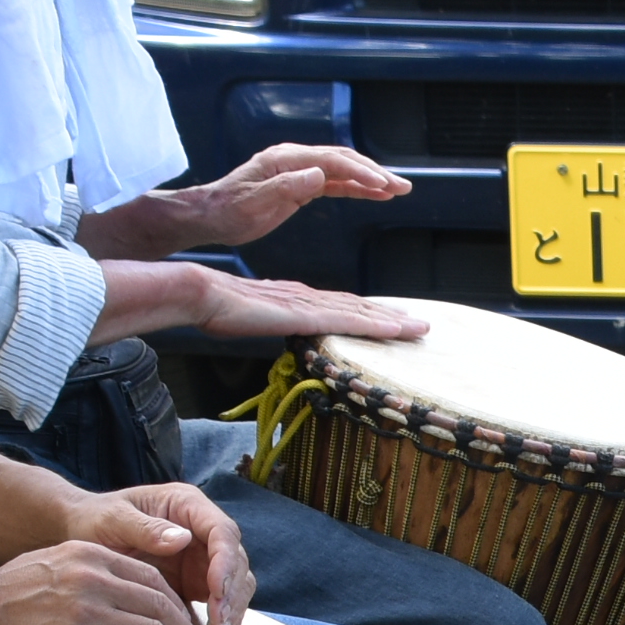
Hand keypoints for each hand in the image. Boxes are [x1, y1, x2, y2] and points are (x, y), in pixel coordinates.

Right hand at [0, 537, 211, 624]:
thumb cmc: (4, 598)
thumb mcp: (50, 564)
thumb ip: (90, 571)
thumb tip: (126, 592)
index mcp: (89, 555)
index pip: (150, 577)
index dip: (174, 603)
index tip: (182, 623)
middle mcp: (91, 578)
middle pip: (158, 605)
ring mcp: (84, 611)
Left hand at [80, 482, 253, 624]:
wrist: (81, 534)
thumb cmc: (95, 520)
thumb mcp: (113, 520)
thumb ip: (145, 528)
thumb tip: (183, 539)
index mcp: (186, 505)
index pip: (221, 531)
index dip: (225, 561)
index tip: (217, 590)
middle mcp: (201, 530)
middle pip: (235, 559)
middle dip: (232, 592)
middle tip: (219, 620)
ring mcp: (202, 556)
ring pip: (236, 582)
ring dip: (233, 609)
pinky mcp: (197, 581)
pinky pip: (221, 600)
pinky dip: (223, 618)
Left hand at [127, 143, 406, 251]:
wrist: (209, 215)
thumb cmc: (227, 210)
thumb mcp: (254, 202)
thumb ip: (287, 187)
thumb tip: (318, 173)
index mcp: (284, 159)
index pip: (330, 160)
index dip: (359, 171)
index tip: (381, 185)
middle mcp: (294, 159)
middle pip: (343, 160)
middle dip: (374, 172)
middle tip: (401, 186)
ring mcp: (298, 170)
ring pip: (342, 170)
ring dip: (370, 179)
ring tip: (397, 190)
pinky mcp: (299, 185)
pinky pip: (334, 183)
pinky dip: (356, 188)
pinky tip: (374, 195)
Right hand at [183, 275, 433, 349]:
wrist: (204, 294)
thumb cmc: (219, 307)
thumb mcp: (252, 317)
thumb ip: (270, 320)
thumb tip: (277, 326)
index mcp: (297, 298)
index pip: (341, 306)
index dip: (367, 313)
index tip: (390, 321)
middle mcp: (310, 297)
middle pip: (359, 308)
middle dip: (390, 317)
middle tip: (420, 324)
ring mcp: (310, 305)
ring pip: (362, 313)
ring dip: (393, 322)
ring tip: (420, 328)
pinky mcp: (308, 315)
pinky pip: (350, 321)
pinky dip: (376, 325)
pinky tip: (397, 330)